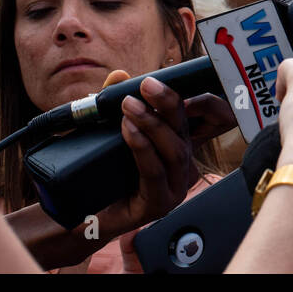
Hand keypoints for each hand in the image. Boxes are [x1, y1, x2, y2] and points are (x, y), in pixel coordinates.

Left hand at [95, 72, 201, 238]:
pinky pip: (155, 171)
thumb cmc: (103, 173)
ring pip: (174, 150)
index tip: (184, 81)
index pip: (207, 120)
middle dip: (168, 103)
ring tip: (130, 106)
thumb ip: (115, 103)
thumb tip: (119, 75)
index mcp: (178, 146)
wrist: (85, 215)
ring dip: (152, 124)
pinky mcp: (160, 203)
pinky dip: (142, 148)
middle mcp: (182, 166)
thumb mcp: (109, 131)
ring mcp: (175, 187)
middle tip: (148, 84)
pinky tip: (129, 131)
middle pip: (185, 130)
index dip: (206, 101)